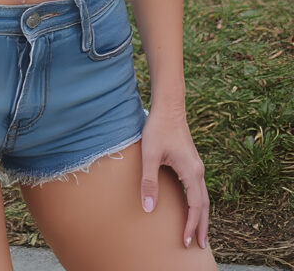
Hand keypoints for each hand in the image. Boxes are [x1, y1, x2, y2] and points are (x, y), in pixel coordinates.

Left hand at [140, 106, 208, 249]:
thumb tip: (148, 208)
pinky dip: (198, 203)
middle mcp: (198, 170)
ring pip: (203, 196)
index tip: (186, 241)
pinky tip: (191, 208)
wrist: (168, 106)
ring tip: (199, 233)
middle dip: (203, 226)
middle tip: (200, 245)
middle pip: (204, 204)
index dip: (191, 225)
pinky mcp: (191, 162)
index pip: (195, 206)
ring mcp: (196, 165)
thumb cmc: (158, 128)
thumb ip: (149, 181)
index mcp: (191, 171)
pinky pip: (198, 188)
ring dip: (201, 215)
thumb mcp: (149, 155)